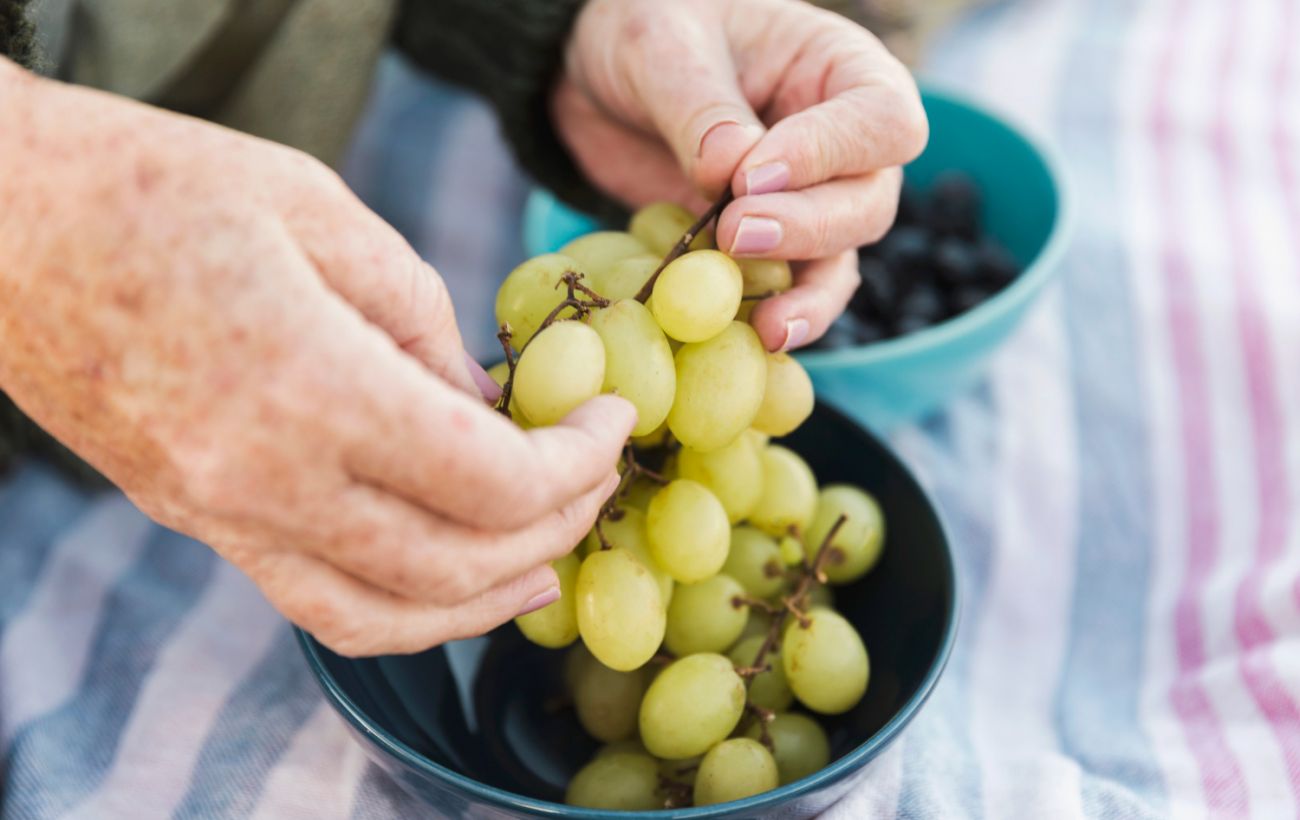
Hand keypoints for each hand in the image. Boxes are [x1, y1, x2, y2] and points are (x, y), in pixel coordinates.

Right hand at [0, 61, 635, 655]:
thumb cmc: (153, 185)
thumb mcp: (318, 208)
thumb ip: (421, 316)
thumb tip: (484, 401)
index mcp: (309, 389)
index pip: (491, 481)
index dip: (576, 462)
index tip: (612, 416)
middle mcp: (263, 481)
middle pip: (456, 561)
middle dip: (554, 527)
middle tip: (597, 480)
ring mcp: (221, 516)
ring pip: (385, 616)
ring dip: (485, 602)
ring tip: (549, 567)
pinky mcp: (196, 520)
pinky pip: (316, 605)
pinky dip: (402, 612)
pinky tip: (449, 581)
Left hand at [556, 0, 926, 350]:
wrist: (602, 80)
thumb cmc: (647, 30)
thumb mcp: (661, 46)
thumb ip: (698, 107)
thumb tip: (731, 172)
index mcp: (840, 71)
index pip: (880, 119)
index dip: (828, 154)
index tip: (752, 173)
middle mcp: (842, 145)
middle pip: (868, 201)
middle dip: (809, 226)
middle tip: (735, 232)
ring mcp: (809, 203)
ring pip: (838, 260)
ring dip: (805, 295)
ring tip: (765, 323)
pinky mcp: (766, 250)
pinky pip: (789, 293)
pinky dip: (773, 316)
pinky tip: (748, 337)